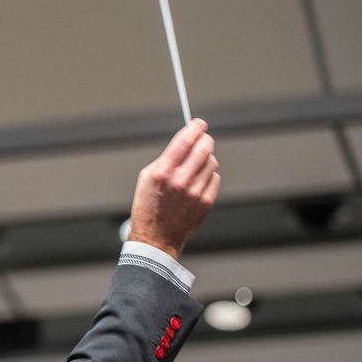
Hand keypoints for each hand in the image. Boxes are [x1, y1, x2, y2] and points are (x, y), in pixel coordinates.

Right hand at [127, 118, 220, 260]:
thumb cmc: (149, 206)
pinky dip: (208, 176)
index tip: (199, 124)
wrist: (156, 237)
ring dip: (205, 160)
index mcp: (163, 172)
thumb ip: (167, 158)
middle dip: (204, 140)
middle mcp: (181, 181)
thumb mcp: (147, 177)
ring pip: (211, 162)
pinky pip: (214, 178)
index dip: (195, 128)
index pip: (185, 140)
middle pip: (204, 148)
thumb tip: (186, 141)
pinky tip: (196, 184)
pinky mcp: (206, 201)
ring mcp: (195, 191)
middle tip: (203, 139)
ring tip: (194, 168)